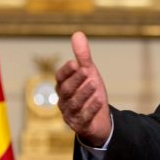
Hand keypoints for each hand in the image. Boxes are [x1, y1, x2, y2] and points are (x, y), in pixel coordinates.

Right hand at [55, 32, 111, 146]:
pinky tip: (100, 100)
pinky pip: (84, 118)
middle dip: (76, 81)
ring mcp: (70, 114)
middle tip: (86, 71)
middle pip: (67, 90)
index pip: (60, 78)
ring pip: (75, 104)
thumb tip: (78, 33)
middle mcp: (64, 101)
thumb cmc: (90, 93)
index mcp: (63, 86)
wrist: (99, 119)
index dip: (66, 71)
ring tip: (94, 83)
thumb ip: (82, 56)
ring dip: (85, 93)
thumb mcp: (88, 73)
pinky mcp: (80, 126)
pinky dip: (91, 108)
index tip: (74, 63)